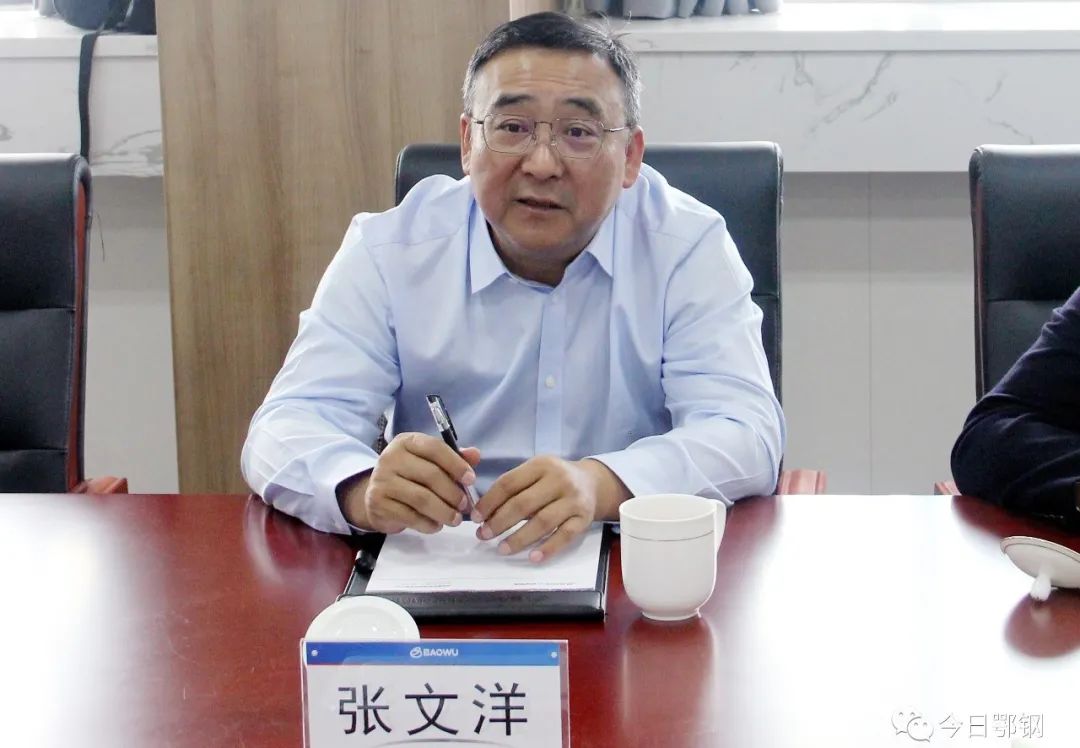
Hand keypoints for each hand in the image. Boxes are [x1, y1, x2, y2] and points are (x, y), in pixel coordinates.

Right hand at [339, 433, 479, 533]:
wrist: (375, 495)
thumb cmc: (409, 476)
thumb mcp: (430, 462)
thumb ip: (453, 458)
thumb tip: (475, 455)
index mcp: (407, 442)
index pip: (435, 448)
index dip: (456, 464)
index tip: (471, 480)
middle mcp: (391, 458)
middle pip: (430, 475)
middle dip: (453, 493)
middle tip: (465, 505)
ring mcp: (382, 480)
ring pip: (421, 498)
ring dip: (444, 511)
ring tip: (455, 519)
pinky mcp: (378, 503)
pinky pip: (410, 516)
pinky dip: (428, 524)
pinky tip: (437, 526)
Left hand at [473, 456, 628, 562]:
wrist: (593, 482)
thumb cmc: (555, 480)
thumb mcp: (536, 472)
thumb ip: (513, 486)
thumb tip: (483, 512)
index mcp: (541, 465)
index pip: (509, 483)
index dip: (489, 502)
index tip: (475, 517)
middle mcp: (559, 480)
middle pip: (523, 504)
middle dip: (500, 522)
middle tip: (484, 535)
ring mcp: (573, 500)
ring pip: (542, 521)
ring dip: (519, 538)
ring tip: (502, 548)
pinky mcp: (584, 518)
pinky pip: (564, 536)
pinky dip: (548, 548)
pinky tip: (532, 557)